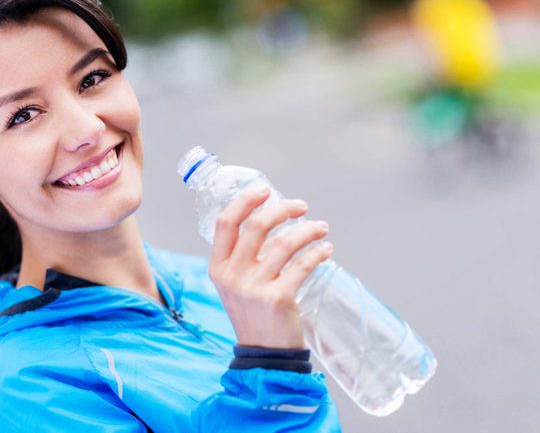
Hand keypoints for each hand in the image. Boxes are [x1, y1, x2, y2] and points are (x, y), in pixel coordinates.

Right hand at [208, 187, 332, 348]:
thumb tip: (270, 220)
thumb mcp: (235, 284)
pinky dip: (317, 253)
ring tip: (321, 229)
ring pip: (284, 243)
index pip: (225, 223)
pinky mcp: (278, 299)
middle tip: (301, 206)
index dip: (245, 201)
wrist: (264, 354)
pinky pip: (302, 266)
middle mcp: (232, 275)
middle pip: (256, 226)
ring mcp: (254, 287)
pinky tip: (326, 250)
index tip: (265, 190)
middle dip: (282, 209)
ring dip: (307, 230)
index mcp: (218, 267)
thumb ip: (243, 256)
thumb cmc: (253, 314)